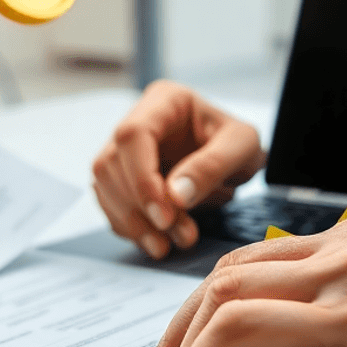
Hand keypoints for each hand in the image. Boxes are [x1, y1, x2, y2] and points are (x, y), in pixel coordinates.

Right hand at [92, 81, 264, 259]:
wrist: (233, 159)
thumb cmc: (237, 144)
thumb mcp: (242, 147)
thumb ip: (213, 166)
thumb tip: (175, 196)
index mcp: (163, 101)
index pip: (132, 135)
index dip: (142, 178)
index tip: (166, 216)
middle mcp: (135, 120)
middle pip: (112, 163)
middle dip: (142, 208)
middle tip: (181, 236)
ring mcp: (122, 149)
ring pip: (104, 186)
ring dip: (134, 223)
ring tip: (168, 246)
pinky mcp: (120, 177)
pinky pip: (110, 203)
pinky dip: (130, 228)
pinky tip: (156, 241)